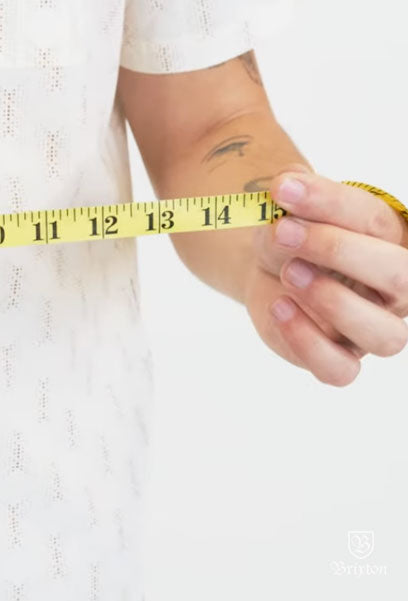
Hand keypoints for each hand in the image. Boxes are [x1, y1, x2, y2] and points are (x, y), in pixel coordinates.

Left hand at [244, 166, 407, 385]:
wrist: (270, 266)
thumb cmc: (294, 234)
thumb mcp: (291, 209)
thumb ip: (295, 197)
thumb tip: (288, 185)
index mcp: (394, 243)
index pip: (378, 221)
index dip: (330, 202)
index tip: (284, 189)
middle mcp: (395, 291)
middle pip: (400, 277)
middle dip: (338, 249)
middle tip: (285, 232)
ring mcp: (370, 329)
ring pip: (386, 336)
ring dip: (333, 301)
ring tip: (289, 272)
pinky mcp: (337, 358)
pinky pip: (340, 370)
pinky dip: (309, 343)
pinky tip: (279, 307)